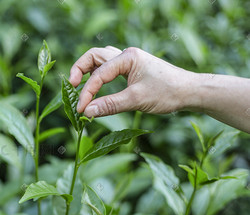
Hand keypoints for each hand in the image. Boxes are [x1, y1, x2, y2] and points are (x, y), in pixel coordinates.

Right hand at [69, 46, 197, 117]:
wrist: (190, 91)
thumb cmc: (167, 93)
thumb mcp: (136, 100)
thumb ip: (110, 105)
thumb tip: (87, 113)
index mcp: (127, 57)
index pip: (99, 74)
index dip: (87, 93)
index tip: (80, 110)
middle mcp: (126, 55)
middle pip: (94, 56)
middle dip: (80, 70)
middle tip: (71, 86)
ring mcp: (129, 61)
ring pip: (100, 60)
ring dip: (88, 71)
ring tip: (78, 86)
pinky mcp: (131, 69)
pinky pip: (108, 68)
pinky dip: (98, 76)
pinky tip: (95, 87)